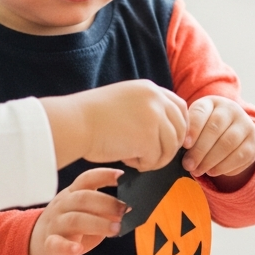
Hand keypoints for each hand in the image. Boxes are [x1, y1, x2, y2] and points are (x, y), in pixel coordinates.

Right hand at [30, 168, 126, 254]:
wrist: (40, 247)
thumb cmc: (71, 228)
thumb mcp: (88, 214)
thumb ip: (105, 209)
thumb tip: (129, 207)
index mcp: (73, 194)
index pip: (87, 179)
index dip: (104, 175)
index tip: (122, 176)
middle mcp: (63, 206)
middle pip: (83, 198)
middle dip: (107, 202)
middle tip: (125, 210)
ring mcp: (55, 225)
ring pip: (75, 220)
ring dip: (98, 223)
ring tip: (116, 229)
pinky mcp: (50, 245)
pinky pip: (56, 244)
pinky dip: (67, 246)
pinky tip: (78, 249)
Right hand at [41, 80, 186, 170]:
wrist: (74, 123)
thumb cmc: (91, 117)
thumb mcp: (124, 100)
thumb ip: (145, 109)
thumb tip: (165, 131)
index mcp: (150, 89)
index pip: (180, 108)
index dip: (180, 127)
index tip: (173, 141)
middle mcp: (156, 100)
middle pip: (181, 129)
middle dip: (170, 147)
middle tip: (152, 157)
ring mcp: (154, 118)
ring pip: (170, 147)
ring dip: (155, 158)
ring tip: (134, 159)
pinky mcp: (148, 139)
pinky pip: (156, 159)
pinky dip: (143, 165)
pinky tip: (126, 160)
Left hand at [183, 96, 254, 186]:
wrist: (235, 134)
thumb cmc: (206, 130)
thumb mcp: (197, 125)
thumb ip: (188, 132)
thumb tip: (178, 146)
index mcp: (212, 102)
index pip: (201, 112)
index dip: (193, 129)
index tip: (185, 145)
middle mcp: (231, 110)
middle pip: (215, 129)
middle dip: (199, 150)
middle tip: (188, 165)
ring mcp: (245, 125)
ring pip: (228, 143)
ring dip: (210, 160)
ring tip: (198, 170)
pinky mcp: (253, 142)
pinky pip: (239, 156)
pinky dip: (223, 166)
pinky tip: (212, 172)